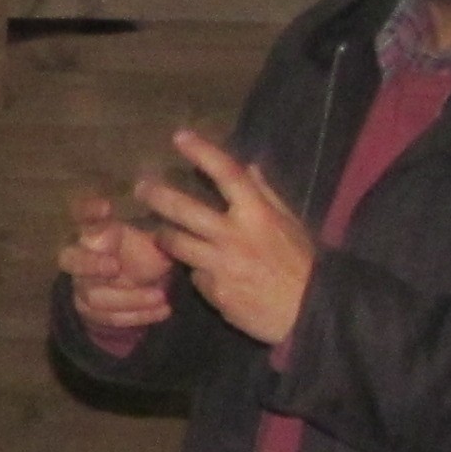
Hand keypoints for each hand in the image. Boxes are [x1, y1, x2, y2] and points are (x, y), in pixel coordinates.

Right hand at [57, 190, 177, 334]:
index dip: (88, 211)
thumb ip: (157, 227)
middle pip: (69, 259)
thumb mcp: (154, 237)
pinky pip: (108, 318)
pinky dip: (137, 315)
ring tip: (161, 296)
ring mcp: (82, 285)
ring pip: (93, 295)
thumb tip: (174, 205)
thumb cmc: (146, 253)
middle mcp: (80, 256)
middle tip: (115, 266)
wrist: (143, 289)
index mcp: (93, 229)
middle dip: (90, 264)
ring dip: (129, 298)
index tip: (107, 207)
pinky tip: (163, 310)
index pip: (80, 214)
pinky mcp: (90, 311)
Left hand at [134, 130, 316, 346]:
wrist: (309, 314)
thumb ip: (266, 195)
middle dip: (158, 196)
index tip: (180, 137)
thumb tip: (249, 167)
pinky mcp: (214, 292)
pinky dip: (198, 272)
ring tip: (160, 233)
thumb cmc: (302, 265)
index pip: (227, 174)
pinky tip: (207, 274)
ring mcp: (221, 266)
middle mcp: (235, 237)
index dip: (202, 152)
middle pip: (184, 210)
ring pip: (177, 244)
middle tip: (141, 188)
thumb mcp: (291, 224)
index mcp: (258, 215)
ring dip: (164, 236)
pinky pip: (196, 276)